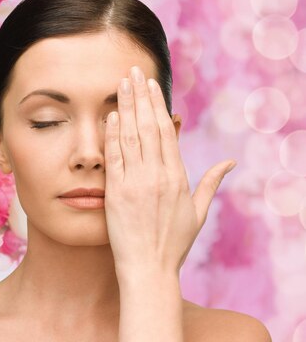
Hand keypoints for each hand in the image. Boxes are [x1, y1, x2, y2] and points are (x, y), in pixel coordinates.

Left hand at [104, 66, 235, 276]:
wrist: (149, 269)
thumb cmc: (173, 243)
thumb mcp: (198, 212)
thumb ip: (212, 183)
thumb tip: (231, 162)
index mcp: (178, 177)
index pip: (166, 131)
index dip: (157, 105)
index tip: (150, 85)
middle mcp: (158, 175)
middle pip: (148, 127)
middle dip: (139, 96)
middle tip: (132, 72)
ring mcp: (136, 183)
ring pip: (131, 137)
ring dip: (125, 108)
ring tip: (119, 85)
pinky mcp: (117, 193)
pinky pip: (115, 158)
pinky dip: (112, 135)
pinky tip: (110, 116)